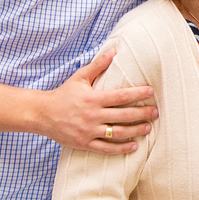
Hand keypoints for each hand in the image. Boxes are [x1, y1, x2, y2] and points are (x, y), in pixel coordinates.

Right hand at [44, 49, 158, 153]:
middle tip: (155, 112)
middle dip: (142, 114)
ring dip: (135, 131)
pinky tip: (134, 146)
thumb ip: (98, 65)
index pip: (120, 96)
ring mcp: (89, 131)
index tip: (151, 92)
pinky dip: (121, 149)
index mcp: (93, 98)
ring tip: (148, 128)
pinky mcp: (85, 143)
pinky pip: (106, 148)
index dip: (137, 94)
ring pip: (117, 133)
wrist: (43, 114)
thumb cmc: (64, 94)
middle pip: (123, 116)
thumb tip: (114, 51)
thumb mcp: (80, 77)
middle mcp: (92, 115)